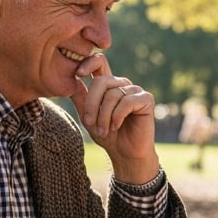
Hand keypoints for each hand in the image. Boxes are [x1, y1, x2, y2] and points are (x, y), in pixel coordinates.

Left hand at [70, 54, 159, 183]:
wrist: (125, 154)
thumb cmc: (107, 136)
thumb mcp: (87, 117)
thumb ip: (80, 99)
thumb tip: (72, 79)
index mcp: (108, 85)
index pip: (99, 62)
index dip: (88, 62)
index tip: (78, 73)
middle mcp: (122, 85)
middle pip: (102, 81)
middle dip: (92, 103)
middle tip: (89, 122)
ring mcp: (135, 91)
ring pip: (113, 94)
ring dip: (104, 115)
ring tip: (104, 131)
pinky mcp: (146, 99)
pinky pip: (127, 102)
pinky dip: (117, 116)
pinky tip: (116, 126)